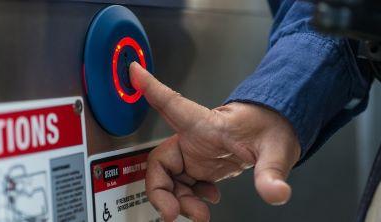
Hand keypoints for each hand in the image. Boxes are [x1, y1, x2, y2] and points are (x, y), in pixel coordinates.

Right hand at [129, 62, 300, 221]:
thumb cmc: (271, 127)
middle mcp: (193, 139)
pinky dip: (189, 200)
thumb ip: (272, 172)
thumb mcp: (277, 149)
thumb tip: (276, 192)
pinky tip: (206, 201)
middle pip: (159, 164)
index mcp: (205, 125)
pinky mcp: (200, 167)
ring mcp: (194, 155)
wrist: (276, 132)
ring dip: (177, 201)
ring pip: (168, 180)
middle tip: (172, 213)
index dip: (151, 88)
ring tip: (199, 214)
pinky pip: (182, 187)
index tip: (134, 70)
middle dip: (161, 192)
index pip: (172, 104)